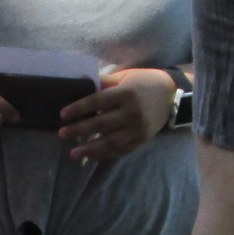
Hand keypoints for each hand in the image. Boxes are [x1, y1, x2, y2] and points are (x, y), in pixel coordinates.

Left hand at [58, 68, 176, 162]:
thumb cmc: (144, 81)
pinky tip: (91, 157)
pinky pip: (121, 150)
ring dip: (90, 149)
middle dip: (79, 130)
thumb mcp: (124, 76)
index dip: (79, 109)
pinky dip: (105, 155)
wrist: (172, 94)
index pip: (97, 102)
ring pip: (110, 142)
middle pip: (101, 124)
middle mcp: (132, 113)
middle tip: (62, 134)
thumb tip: (81, 85)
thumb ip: (104, 83)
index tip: (63, 115)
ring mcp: (138, 129)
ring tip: (73, 153)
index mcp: (126, 94)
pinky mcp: (142, 140)